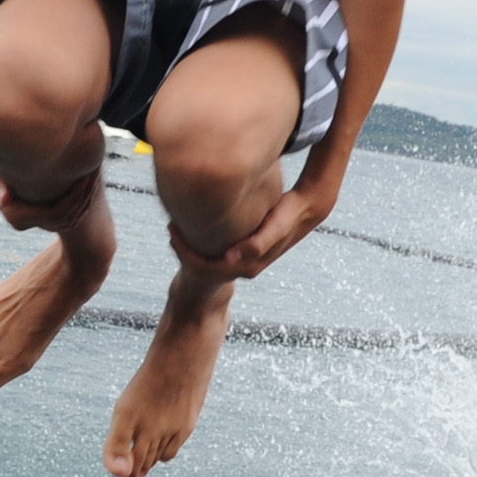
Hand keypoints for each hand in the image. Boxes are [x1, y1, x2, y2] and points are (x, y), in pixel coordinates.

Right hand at [0, 165, 99, 232]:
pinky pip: (69, 212)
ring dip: (86, 196)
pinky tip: (88, 178)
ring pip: (71, 216)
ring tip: (95, 174)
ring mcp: (34, 221)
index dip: (75, 196)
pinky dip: (81, 197)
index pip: (56, 213)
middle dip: (84, 195)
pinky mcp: (40, 213)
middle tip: (96, 174)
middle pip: (67, 216)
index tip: (87, 177)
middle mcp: (26, 224)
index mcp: (17, 218)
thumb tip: (6, 198)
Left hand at [171, 176, 337, 279]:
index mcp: (247, 266)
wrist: (307, 209)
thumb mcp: (275, 228)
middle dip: (185, 247)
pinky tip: (195, 222)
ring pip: (208, 256)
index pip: (205, 265)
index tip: (171, 229)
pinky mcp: (246, 250)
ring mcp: (244, 260)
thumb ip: (256, 243)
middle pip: (203, 263)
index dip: (185, 250)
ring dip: (191, 243)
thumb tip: (229, 256)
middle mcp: (244, 267)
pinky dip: (202, 239)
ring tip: (176, 225)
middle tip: (170, 226)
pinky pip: (216, 249)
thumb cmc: (290, 215)